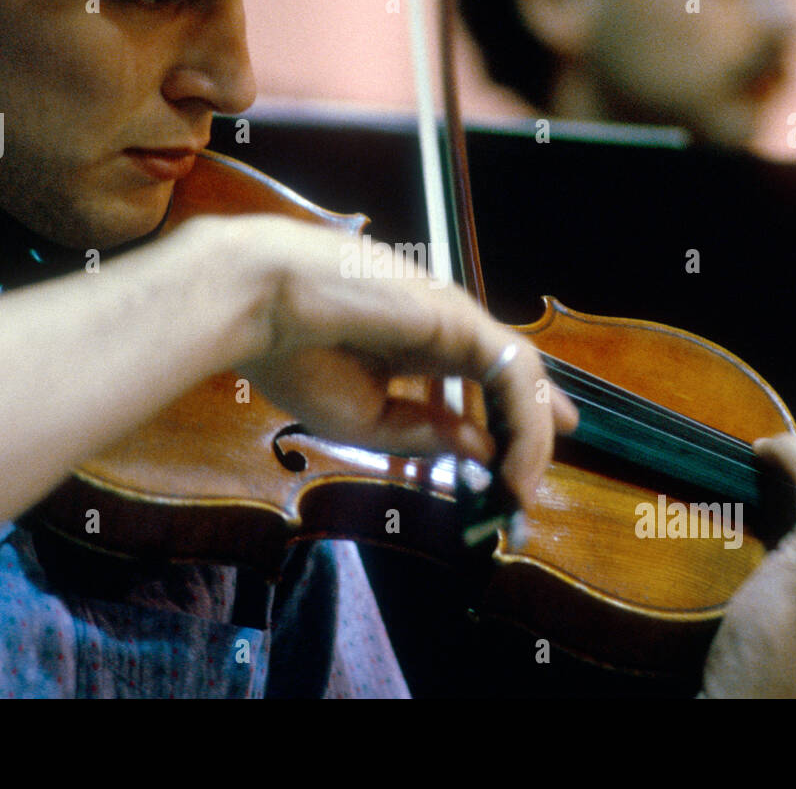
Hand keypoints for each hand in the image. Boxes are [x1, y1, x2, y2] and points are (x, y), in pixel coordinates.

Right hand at [223, 215, 578, 505]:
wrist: (264, 305)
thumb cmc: (296, 355)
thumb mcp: (365, 418)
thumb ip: (425, 433)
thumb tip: (484, 452)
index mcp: (413, 345)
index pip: (477, 376)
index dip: (505, 414)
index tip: (514, 461)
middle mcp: (443, 328)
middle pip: (508, 376)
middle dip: (531, 429)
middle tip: (527, 488)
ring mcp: (456, 318)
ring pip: (519, 376)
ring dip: (530, 437)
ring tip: (520, 491)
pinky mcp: (463, 318)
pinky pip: (513, 371)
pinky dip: (525, 420)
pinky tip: (514, 464)